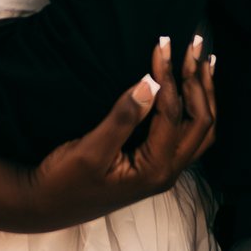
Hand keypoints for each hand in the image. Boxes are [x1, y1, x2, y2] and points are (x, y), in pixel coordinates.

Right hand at [7, 37, 215, 232]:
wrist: (46, 207)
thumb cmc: (63, 182)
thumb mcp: (89, 151)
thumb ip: (122, 119)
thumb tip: (149, 83)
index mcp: (154, 170)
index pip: (172, 115)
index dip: (168, 77)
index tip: (160, 44)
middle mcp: (167, 171)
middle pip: (201, 121)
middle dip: (198, 80)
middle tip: (193, 43)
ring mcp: (164, 169)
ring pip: (200, 128)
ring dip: (203, 93)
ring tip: (204, 59)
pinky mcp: (155, 163)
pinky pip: (188, 133)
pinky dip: (195, 107)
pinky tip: (192, 87)